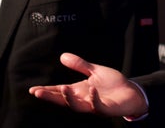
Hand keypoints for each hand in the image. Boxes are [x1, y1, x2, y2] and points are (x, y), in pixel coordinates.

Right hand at [29, 52, 147, 118]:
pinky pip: (97, 106)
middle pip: (63, 100)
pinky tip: (91, 89)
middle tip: (38, 92)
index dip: (47, 91)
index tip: (33, 89)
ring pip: (77, 106)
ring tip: (64, 87)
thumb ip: (80, 65)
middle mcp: (83, 99)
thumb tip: (62, 56)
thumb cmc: (113, 84)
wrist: (131, 92)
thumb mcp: (95, 71)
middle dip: (50, 97)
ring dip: (70, 98)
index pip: (59, 91)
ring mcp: (93, 105)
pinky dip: (93, 99)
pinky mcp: (105, 109)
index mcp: (79, 90)